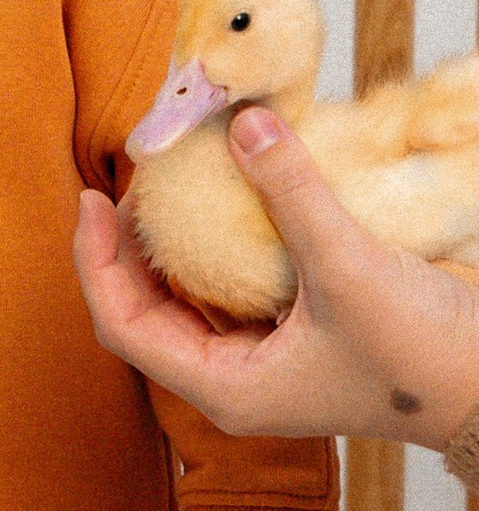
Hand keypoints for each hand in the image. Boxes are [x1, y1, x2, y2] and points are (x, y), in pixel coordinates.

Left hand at [76, 113, 478, 442]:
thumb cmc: (419, 352)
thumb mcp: (347, 267)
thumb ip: (291, 194)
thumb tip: (240, 123)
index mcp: (224, 388)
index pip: (122, 325)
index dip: (96, 261)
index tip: (91, 199)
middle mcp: (234, 379)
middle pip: (149, 309)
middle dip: (134, 244)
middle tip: (139, 177)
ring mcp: (266, 360)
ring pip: (192, 297)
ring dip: (177, 242)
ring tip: (174, 178)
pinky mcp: (298, 335)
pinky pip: (237, 287)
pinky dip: (224, 243)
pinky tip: (232, 195)